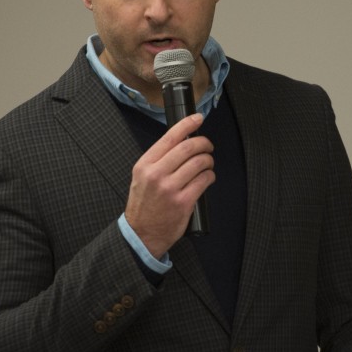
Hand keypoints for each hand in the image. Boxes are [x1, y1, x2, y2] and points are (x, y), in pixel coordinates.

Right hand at [124, 113, 214, 256]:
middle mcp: (157, 174)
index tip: (198, 118)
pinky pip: (204, 181)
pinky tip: (207, 177)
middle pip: (188, 147)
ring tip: (207, 163)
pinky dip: (210, 176)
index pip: (170, 137)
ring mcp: (170, 188)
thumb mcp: (142, 177)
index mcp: (145, 164)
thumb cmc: (144, 204)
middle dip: (204, 143)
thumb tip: (182, 141)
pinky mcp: (183, 202)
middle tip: (208, 145)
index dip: (187, 124)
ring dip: (208, 160)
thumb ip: (159, 160)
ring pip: (199, 163)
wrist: (141, 233)